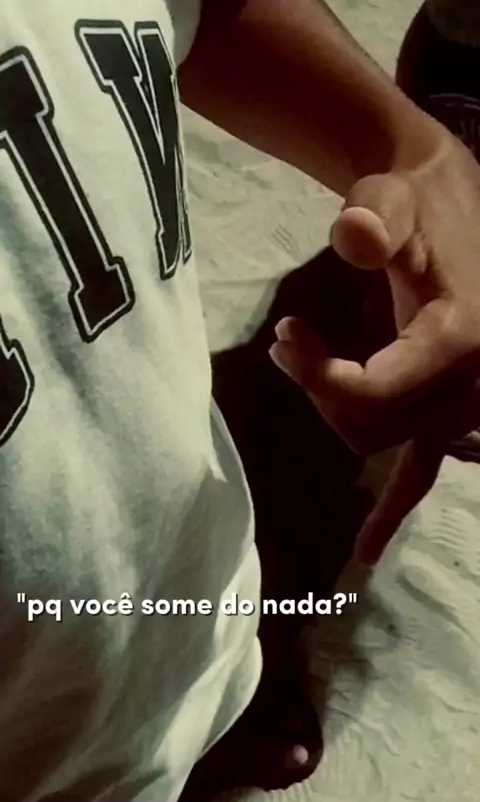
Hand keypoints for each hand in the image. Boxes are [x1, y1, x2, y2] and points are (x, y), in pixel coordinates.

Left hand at [269, 131, 479, 565]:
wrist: (445, 201)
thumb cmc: (416, 200)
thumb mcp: (392, 198)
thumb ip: (376, 214)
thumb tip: (355, 234)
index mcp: (464, 339)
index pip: (373, 393)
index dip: (317, 376)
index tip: (284, 334)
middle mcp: (476, 382)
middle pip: (372, 425)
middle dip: (320, 389)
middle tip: (287, 340)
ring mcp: (469, 403)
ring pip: (383, 443)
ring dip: (338, 413)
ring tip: (300, 359)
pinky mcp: (454, 406)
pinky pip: (424, 469)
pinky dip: (395, 507)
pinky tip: (367, 550)